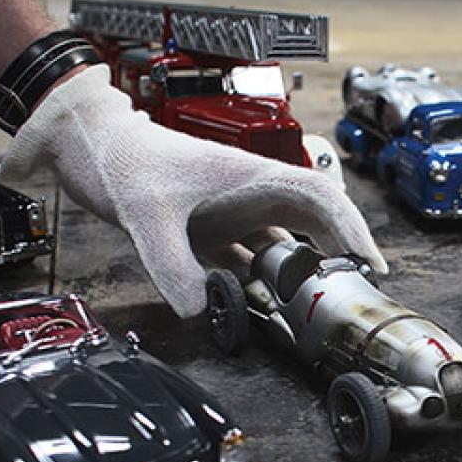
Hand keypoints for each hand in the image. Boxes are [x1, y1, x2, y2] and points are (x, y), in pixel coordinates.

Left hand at [1, 64, 386, 317]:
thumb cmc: (123, 162)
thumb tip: (199, 313)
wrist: (91, 148)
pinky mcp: (214, 230)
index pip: (320, 199)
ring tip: (315, 308)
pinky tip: (264, 309)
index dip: (352, 229)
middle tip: (356, 293)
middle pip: (315, 223)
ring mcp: (235, 213)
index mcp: (253, 178)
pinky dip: (264, 284)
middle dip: (340, 255)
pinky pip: (252, 260)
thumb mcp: (145, 215)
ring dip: (302, 274)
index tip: (369, 263)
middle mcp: (252, 195)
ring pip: (286, 245)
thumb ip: (172, 265)